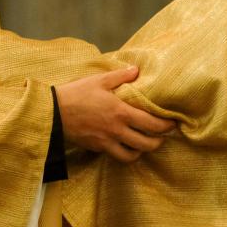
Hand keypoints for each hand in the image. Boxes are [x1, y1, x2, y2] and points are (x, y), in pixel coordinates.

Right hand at [56, 66, 174, 162]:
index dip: (166, 126)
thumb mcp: (99, 80)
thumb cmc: (76, 93)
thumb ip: (120, 75)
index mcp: (120, 111)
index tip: (173, 123)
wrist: (53, 112)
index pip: (152, 123)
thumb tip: (137, 70)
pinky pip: (118, 157)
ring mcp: (107, 141)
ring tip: (148, 143)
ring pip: (133, 155)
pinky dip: (127, 154)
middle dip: (160, 141)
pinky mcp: (98, 148)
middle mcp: (117, 129)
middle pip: (147, 143)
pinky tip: (129, 147)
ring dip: (144, 150)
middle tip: (164, 135)